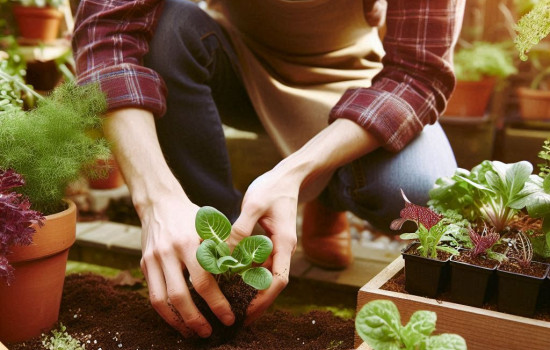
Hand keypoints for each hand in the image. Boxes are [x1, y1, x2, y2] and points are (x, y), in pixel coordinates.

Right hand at [139, 192, 235, 336]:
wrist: (159, 202)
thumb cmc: (191, 216)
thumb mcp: (209, 227)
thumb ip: (222, 249)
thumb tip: (241, 277)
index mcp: (189, 242)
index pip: (204, 281)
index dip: (217, 303)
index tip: (229, 316)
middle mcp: (168, 252)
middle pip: (180, 296)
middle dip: (196, 319)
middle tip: (210, 332)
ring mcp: (153, 259)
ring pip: (161, 300)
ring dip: (177, 321)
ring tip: (192, 332)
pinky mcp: (144, 264)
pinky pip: (152, 294)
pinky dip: (165, 311)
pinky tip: (177, 319)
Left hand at [228, 169, 299, 324]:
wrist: (288, 176)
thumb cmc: (272, 187)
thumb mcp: (253, 204)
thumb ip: (241, 228)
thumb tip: (227, 252)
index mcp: (284, 244)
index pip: (278, 280)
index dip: (264, 298)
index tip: (247, 310)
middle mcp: (283, 249)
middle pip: (272, 284)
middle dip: (256, 301)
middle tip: (235, 315)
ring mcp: (277, 247)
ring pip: (265, 275)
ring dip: (251, 289)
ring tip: (230, 301)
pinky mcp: (270, 242)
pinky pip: (260, 264)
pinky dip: (247, 272)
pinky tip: (231, 278)